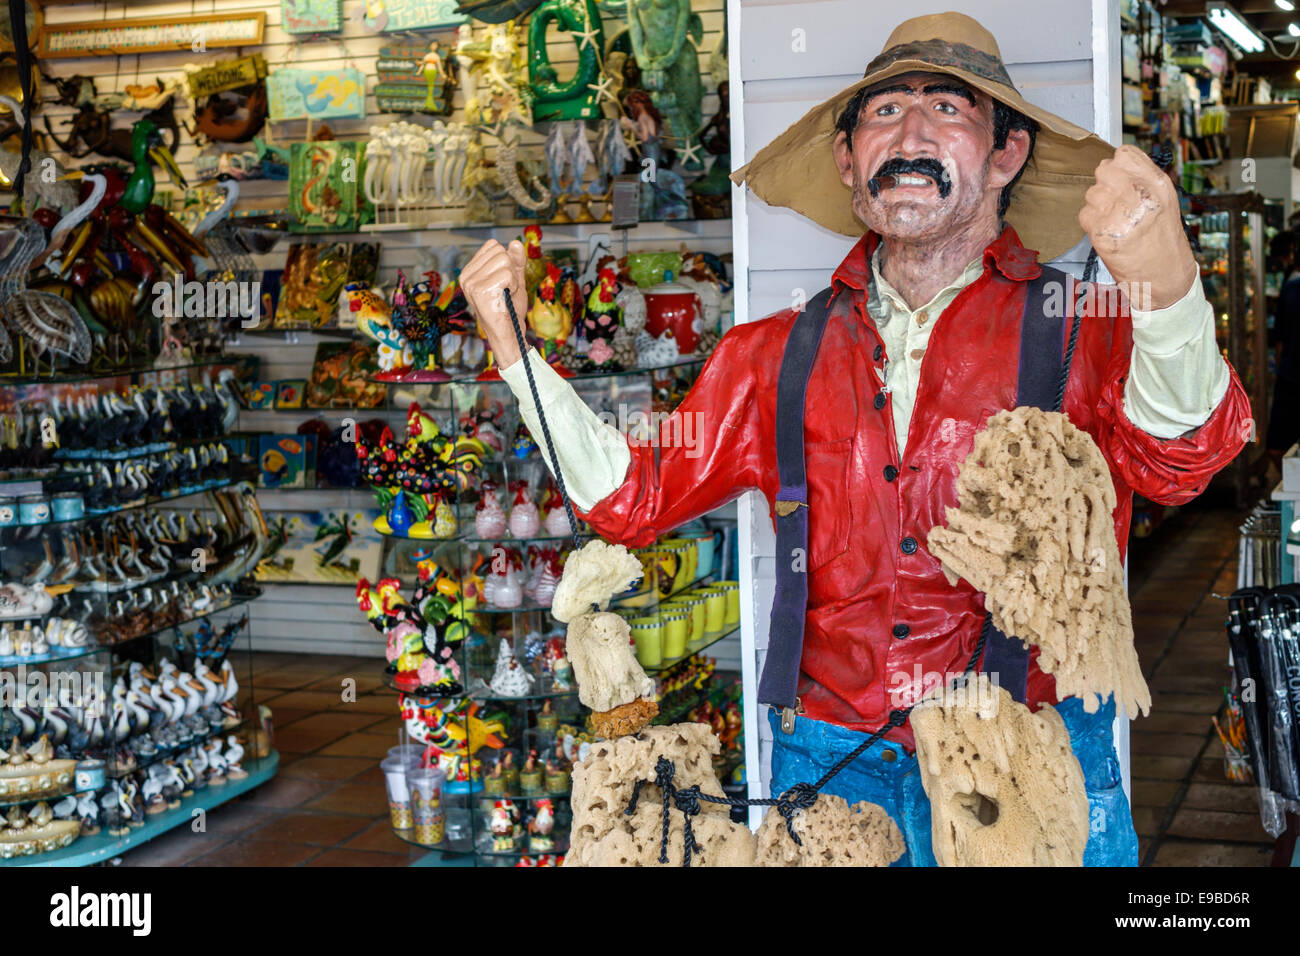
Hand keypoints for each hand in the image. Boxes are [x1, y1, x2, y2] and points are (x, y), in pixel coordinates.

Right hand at [460, 239, 527, 367]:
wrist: (509, 333)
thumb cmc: (510, 308)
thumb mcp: (515, 279)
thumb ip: (515, 261)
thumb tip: (515, 242)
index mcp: (470, 271)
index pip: (493, 245)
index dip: (507, 261)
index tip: (505, 281)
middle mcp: (466, 276)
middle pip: (499, 251)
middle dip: (511, 269)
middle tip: (507, 289)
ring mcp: (470, 284)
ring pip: (504, 260)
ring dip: (513, 278)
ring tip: (506, 294)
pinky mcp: (479, 291)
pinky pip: (507, 274)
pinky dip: (513, 285)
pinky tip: (506, 298)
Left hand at [1078, 145, 1196, 311]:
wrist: (1164, 276)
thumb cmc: (1163, 238)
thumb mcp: (1165, 200)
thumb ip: (1143, 178)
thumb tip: (1117, 161)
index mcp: (1157, 185)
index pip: (1124, 154)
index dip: (1117, 165)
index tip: (1119, 177)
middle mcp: (1140, 196)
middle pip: (1103, 170)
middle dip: (1104, 184)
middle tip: (1113, 201)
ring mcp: (1120, 215)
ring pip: (1091, 193)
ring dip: (1097, 205)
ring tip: (1113, 219)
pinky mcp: (1103, 233)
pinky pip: (1084, 215)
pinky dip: (1091, 223)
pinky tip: (1106, 231)